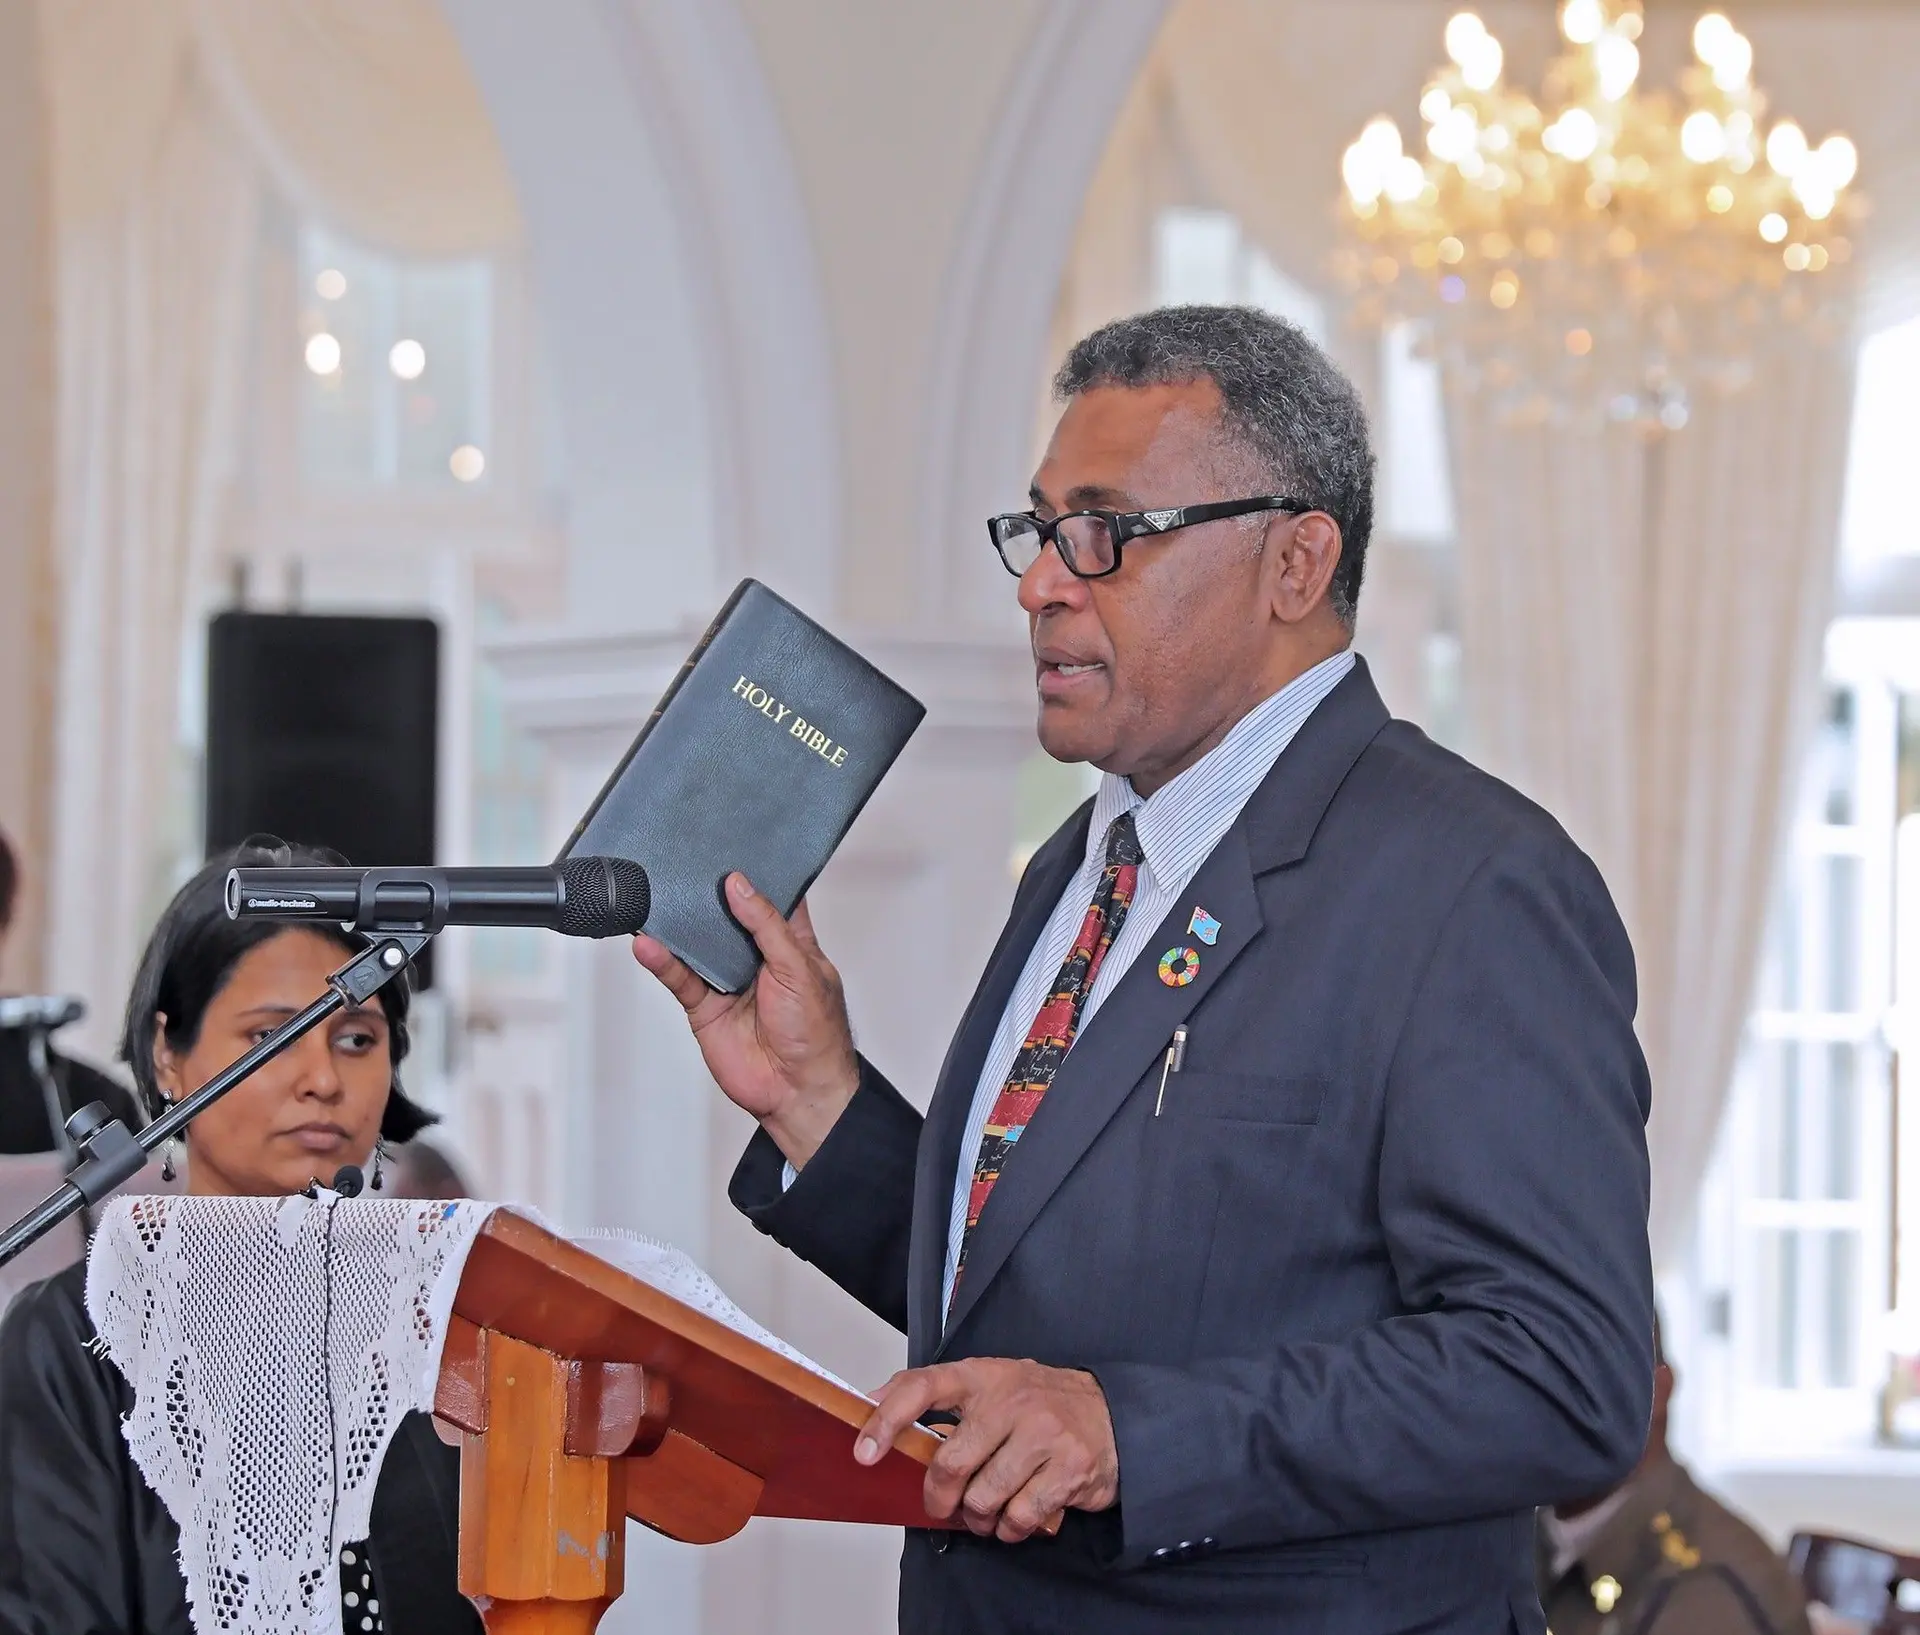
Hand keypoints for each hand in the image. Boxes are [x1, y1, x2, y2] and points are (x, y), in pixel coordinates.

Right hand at [631, 874, 858, 1166]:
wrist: (798, 1091)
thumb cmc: (816, 1033)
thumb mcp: (799, 968)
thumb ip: (767, 926)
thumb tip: (739, 886)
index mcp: (791, 943)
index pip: (772, 898)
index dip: (757, 875)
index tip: (735, 845)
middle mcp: (758, 958)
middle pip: (727, 916)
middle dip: (708, 894)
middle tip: (685, 862)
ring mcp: (729, 980)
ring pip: (697, 944)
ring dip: (679, 924)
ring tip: (657, 895)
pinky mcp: (705, 1006)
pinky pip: (679, 978)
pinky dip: (662, 960)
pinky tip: (648, 944)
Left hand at [854, 1359, 1118, 1542]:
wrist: (1115, 1415)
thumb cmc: (1041, 1405)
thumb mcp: (992, 1385)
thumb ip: (939, 1397)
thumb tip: (873, 1406)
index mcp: (983, 1375)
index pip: (922, 1386)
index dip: (887, 1419)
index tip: (863, 1451)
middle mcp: (1011, 1399)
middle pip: (950, 1464)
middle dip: (939, 1498)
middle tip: (943, 1506)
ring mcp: (1043, 1432)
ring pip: (982, 1498)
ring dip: (978, 1518)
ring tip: (987, 1512)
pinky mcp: (1069, 1467)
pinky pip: (1018, 1518)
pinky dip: (1010, 1529)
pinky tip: (1016, 1517)